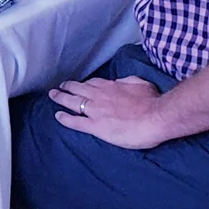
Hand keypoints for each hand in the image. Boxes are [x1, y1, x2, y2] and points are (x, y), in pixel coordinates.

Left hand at [49, 74, 167, 148]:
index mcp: (111, 86)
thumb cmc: (152, 102)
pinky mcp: (96, 126)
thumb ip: (128, 82)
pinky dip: (65, 118)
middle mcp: (100, 96)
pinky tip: (57, 116)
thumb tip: (121, 82)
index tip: (81, 84)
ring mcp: (96, 111)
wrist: (155, 117)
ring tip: (53, 96)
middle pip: (78, 89)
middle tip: (60, 87)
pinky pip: (75, 121)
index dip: (85, 84)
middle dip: (68, 87)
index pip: (93, 83)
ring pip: (73, 102)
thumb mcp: (141, 84)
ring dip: (61, 98)